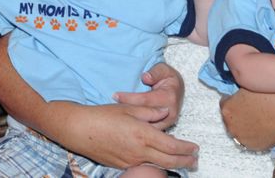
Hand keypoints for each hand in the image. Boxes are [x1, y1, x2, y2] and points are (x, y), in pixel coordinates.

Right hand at [54, 101, 198, 169]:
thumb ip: (150, 111)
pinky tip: (156, 158)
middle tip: (195, 160)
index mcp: (143, 134)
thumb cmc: (103, 115)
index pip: (172, 146)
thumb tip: (165, 111)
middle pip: (169, 161)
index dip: (186, 148)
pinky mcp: (122, 166)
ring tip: (181, 161)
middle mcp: (139, 151)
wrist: (79, 130)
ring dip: (172, 164)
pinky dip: (155, 163)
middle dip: (185, 161)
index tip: (195, 148)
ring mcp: (131, 161)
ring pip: (157, 166)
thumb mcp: (128, 108)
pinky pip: (143, 165)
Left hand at [114, 63, 182, 129]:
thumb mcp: (162, 69)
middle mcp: (169, 113)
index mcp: (169, 98)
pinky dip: (135, 128)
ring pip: (146, 127)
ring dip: (130, 122)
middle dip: (127, 112)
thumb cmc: (166, 77)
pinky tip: (122, 123)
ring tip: (115, 116)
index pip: (145, 100)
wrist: (175, 89)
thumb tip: (145, 77)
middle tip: (110, 108)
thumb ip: (154, 72)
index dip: (129, 98)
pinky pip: (147, 132)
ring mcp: (166, 123)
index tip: (115, 95)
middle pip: (145, 116)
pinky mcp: (161, 128)